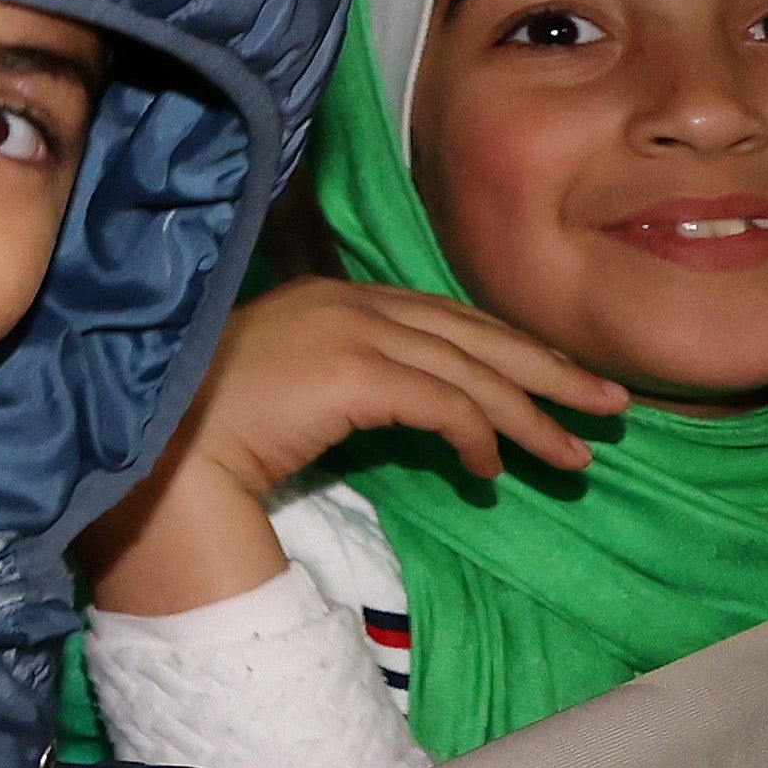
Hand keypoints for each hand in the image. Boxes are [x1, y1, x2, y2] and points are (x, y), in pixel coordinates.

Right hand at [79, 274, 622, 620]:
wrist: (158, 447)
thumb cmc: (206, 425)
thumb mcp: (289, 384)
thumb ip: (347, 378)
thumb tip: (413, 408)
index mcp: (329, 296)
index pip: (441, 316)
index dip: (506, 348)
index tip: (557, 379)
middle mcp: (346, 300)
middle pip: (473, 333)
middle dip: (549, 371)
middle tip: (610, 406)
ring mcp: (350, 330)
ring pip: (472, 371)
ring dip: (532, 417)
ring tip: (576, 455)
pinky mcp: (354, 370)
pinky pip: (446, 404)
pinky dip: (481, 436)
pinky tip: (492, 470)